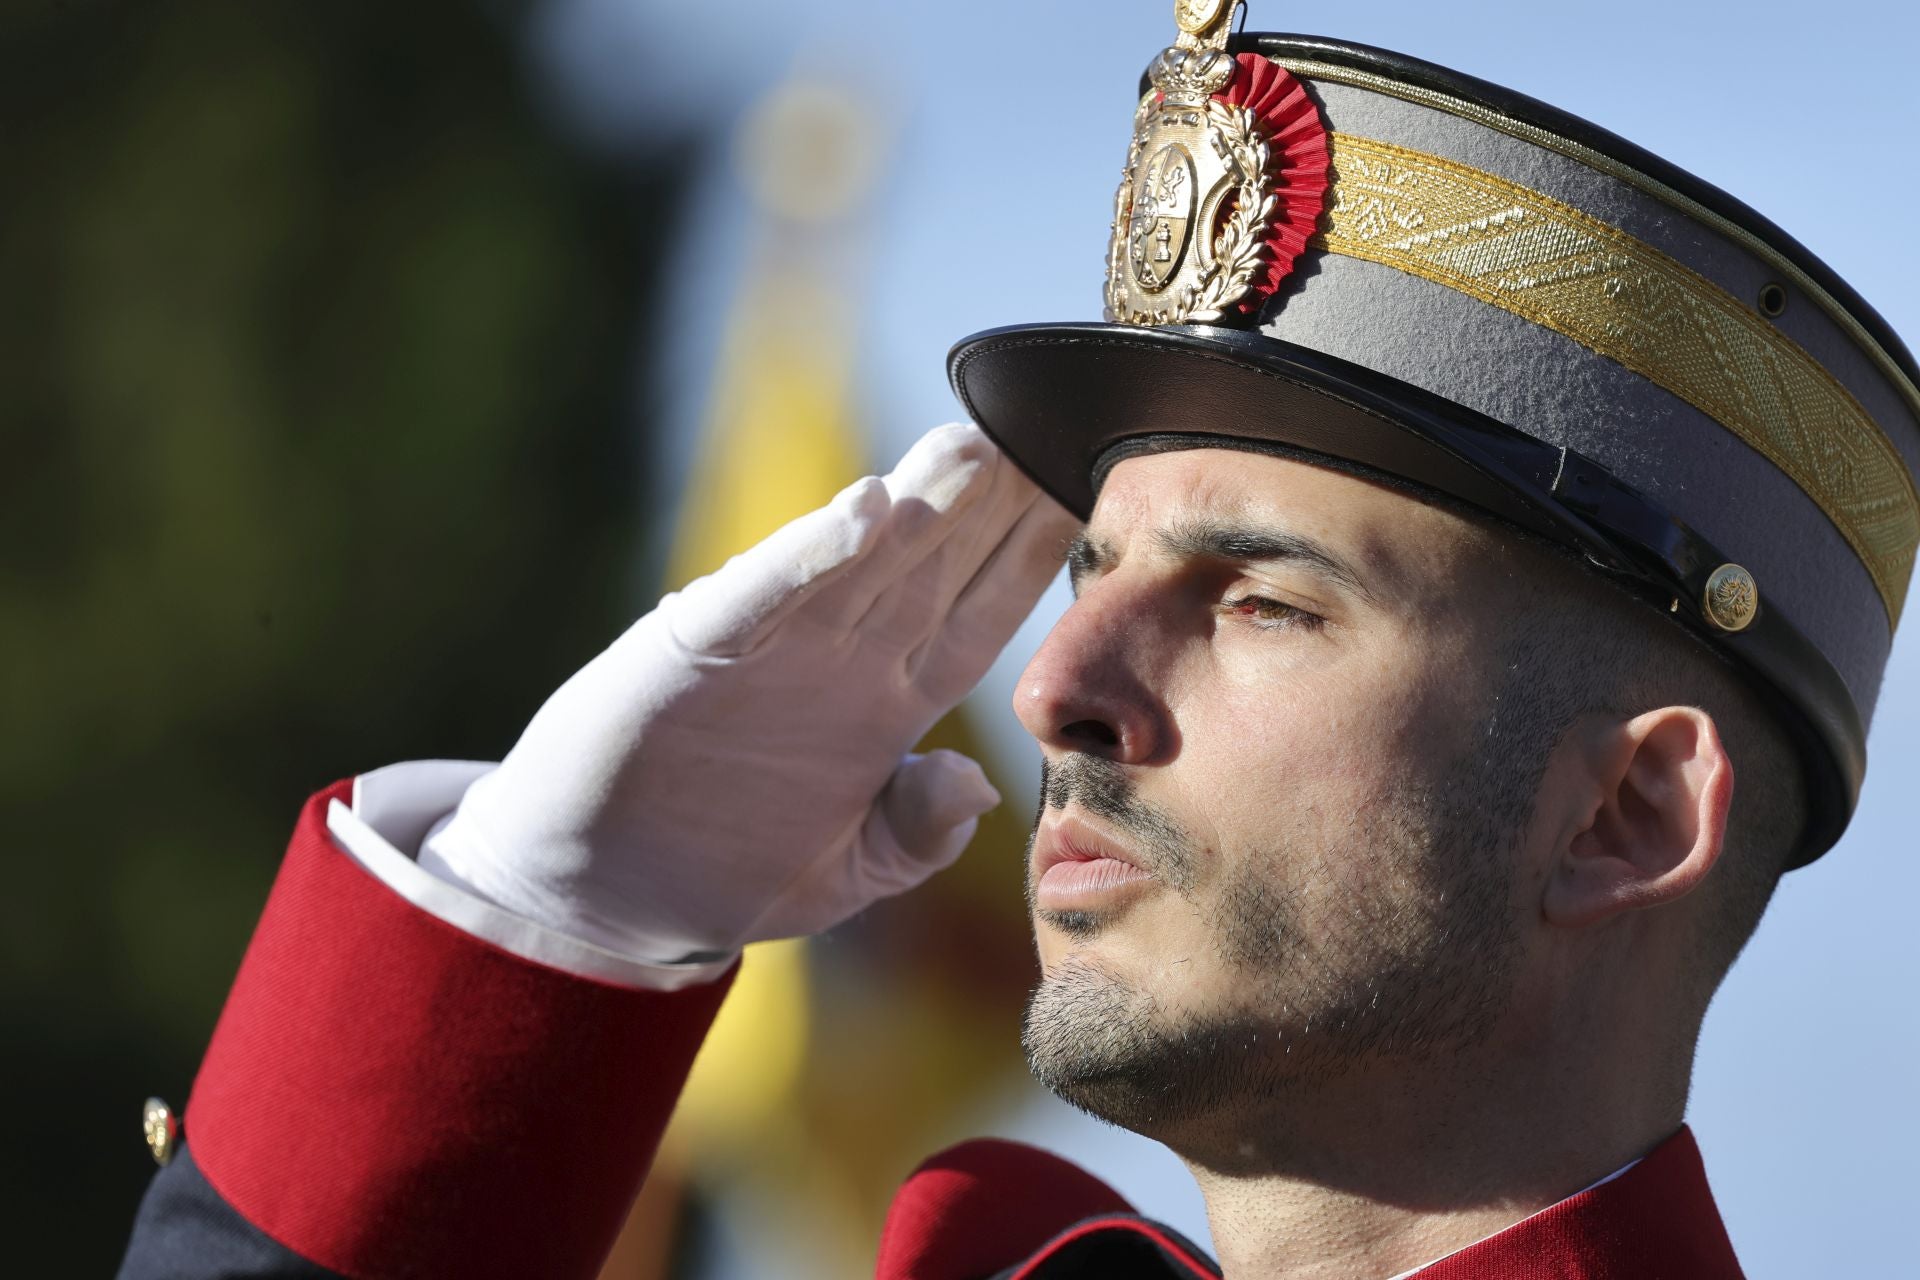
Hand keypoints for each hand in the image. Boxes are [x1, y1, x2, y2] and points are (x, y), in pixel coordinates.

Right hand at [421, 423, 1077, 960]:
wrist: (603, 893)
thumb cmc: (722, 876)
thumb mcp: (841, 875)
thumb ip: (911, 836)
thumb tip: (977, 786)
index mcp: (883, 712)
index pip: (977, 620)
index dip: (1029, 563)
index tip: (1087, 502)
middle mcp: (837, 665)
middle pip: (930, 569)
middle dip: (989, 505)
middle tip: (1046, 431)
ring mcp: (771, 652)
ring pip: (860, 563)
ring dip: (917, 505)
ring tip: (973, 443)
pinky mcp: (696, 651)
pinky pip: (766, 594)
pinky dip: (811, 553)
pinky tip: (864, 509)